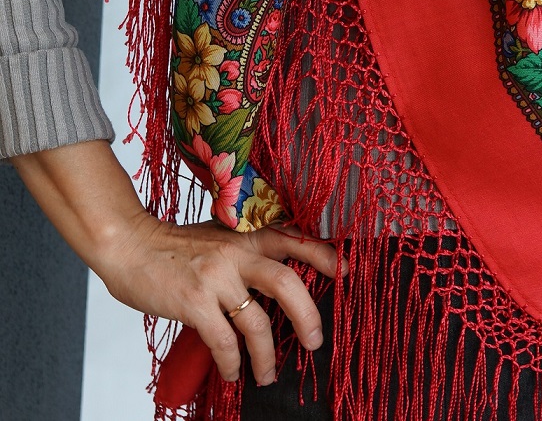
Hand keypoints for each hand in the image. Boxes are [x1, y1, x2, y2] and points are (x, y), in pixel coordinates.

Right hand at [102, 215, 343, 385]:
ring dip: (267, 356)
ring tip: (268, 374)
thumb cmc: (175, 247)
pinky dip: (232, 363)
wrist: (130, 245)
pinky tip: (232, 373)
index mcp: (245, 233)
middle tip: (314, 342)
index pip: (293, 238)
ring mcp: (216, 276)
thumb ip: (246, 251)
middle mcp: (236, 251)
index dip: (322, 254)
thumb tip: (277, 282)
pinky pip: (225, 342)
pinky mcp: (195, 302)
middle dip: (306, 317)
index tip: (344, 271)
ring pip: (257, 322)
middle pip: (286, 282)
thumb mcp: (218, 236)